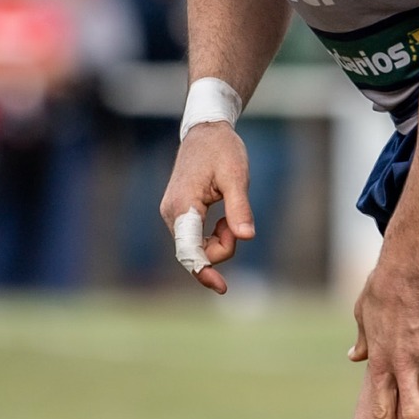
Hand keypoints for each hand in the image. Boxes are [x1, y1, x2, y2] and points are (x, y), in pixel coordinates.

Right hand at [158, 122, 253, 295]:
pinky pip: (195, 239)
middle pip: (197, 252)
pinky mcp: (177, 214)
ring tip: (230, 215)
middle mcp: (171, 214)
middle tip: (236, 222)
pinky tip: (223, 219)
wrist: (205, 131)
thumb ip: (239, 208)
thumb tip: (246, 237)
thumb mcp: (237, 176)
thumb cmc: (221, 150)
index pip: (190, 250)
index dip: (205, 271)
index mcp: (183, 206)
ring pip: (197, 247)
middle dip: (222, 247)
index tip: (221, 287)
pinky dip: (213, 236)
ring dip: (219, 240)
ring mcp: (172, 214)